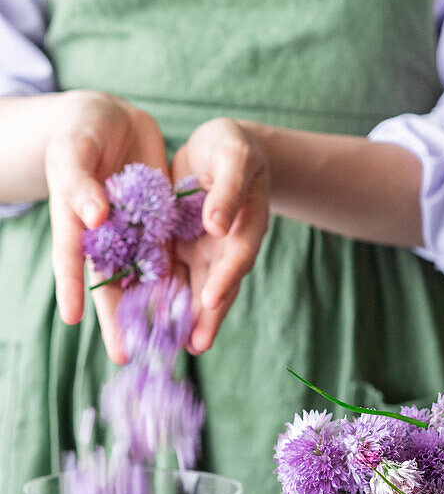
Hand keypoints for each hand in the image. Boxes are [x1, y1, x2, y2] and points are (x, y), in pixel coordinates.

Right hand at [45, 90, 167, 362]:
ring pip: (143, 277)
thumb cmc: (80, 131)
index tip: (72, 319)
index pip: (73, 258)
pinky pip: (168, 256)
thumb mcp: (73, 151)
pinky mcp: (158, 223)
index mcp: (76, 219)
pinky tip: (189, 308)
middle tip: (123, 357)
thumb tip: (94, 218)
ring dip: (153, 308)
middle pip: (111, 282)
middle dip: (118, 319)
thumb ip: (80, 184)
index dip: (72, 287)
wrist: (112, 119)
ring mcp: (133, 231)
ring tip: (164, 343)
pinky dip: (176, 281)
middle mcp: (105, 234)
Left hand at [171, 118, 269, 354]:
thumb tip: (218, 226)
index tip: (210, 299)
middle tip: (195, 345)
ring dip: (185, 317)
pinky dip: (162, 297)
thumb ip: (228, 189)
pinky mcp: (178, 247)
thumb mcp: (233, 157)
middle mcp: (224, 247)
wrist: (215, 149)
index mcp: (245, 227)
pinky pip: (169, 275)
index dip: (225, 279)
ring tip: (173, 345)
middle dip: (207, 317)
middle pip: (217, 285)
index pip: (237, 257)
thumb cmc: (231, 147)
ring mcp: (201, 251)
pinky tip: (147, 318)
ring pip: (193, 288)